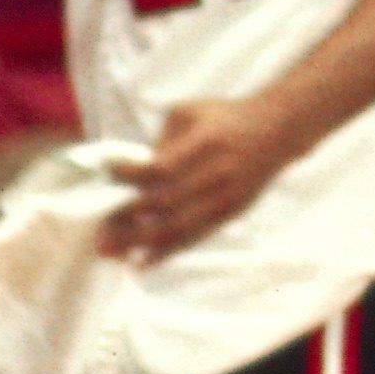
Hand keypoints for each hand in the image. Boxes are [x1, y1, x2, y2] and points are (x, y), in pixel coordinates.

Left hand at [100, 96, 292, 261]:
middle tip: (97, 230)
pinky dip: (166, 252)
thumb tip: (131, 169)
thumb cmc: (225, 117)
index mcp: (204, 142)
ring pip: (177, 227)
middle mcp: (215, 172)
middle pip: (164, 202)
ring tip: (110, 251)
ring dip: (139, 242)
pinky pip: (195, 237)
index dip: (129, 175)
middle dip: (125, 218)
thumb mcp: (191, 112)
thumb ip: (161, 139)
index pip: (160, 167)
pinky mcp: (229, 213)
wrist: (277, 131)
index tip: (104, 177)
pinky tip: (141, 262)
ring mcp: (224, 196)